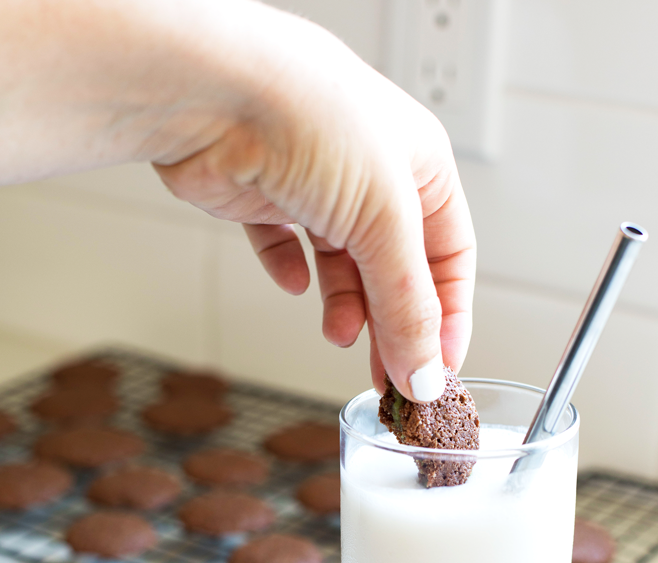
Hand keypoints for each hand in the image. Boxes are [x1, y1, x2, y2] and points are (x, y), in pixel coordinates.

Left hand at [155, 9, 474, 401]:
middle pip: (395, 270)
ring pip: (342, 265)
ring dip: (345, 306)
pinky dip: (290, 270)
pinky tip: (293, 283)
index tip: (438, 369)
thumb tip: (424, 371)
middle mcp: (371, 175)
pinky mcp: (262, 196)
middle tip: (388, 377)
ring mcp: (315, 185)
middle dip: (393, 325)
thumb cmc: (307, 116)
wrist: (207, 91)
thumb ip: (407, 305)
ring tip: (339, 335)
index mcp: (419, 166)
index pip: (450, 256)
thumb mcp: (384, 221)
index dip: (447, 316)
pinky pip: (284, 245)